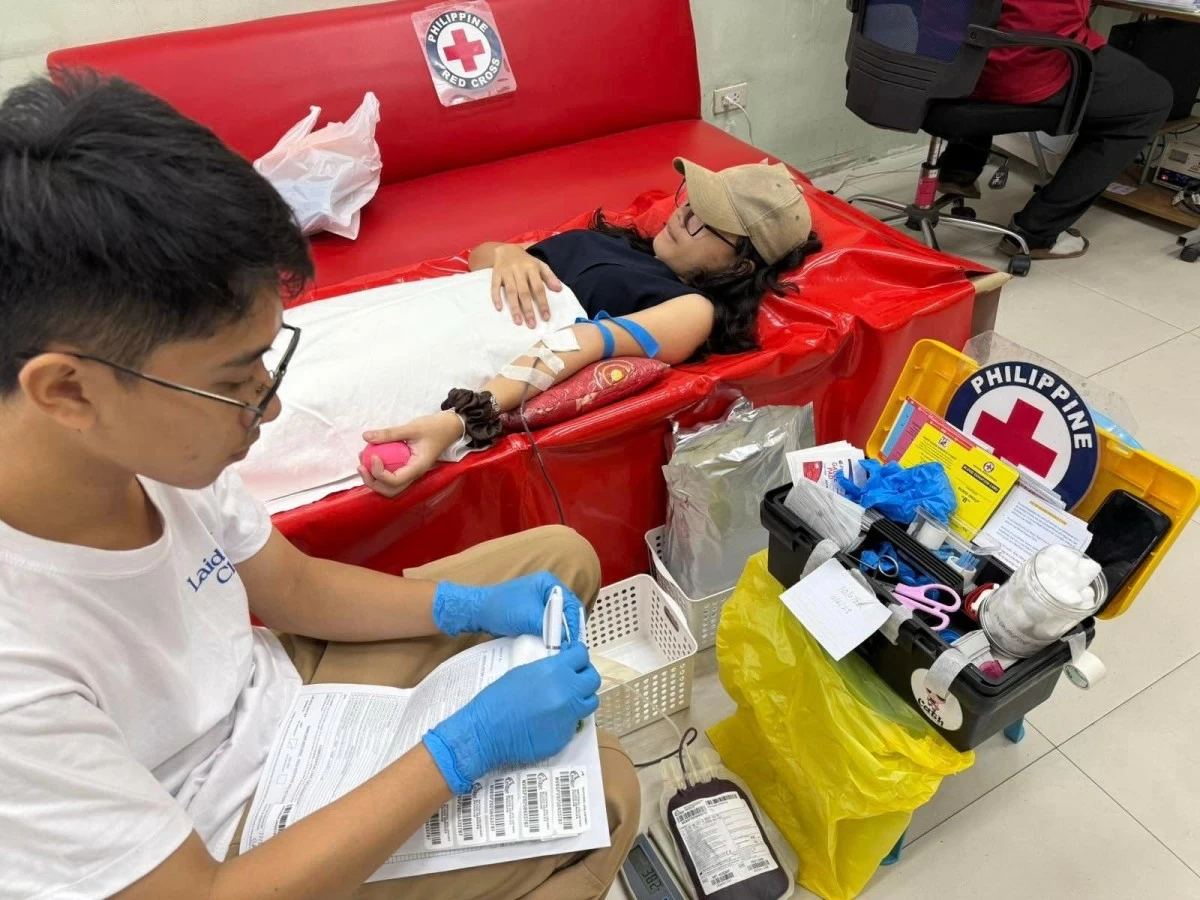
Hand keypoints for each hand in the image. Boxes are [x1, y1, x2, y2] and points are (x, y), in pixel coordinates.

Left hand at [360, 411, 462, 496]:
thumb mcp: (412, 427)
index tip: (374, 455)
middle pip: (390, 491)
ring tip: (363, 463)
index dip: (380, 473)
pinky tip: (371, 458)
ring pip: (390, 487)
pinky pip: (391, 476)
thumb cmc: (434, 427)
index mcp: (418, 468)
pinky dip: (378, 472)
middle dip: (372, 482)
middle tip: (361, 466)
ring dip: (373, 480)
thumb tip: (366, 436)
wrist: (449, 428)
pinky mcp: (407, 468)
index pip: (395, 481)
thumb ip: (389, 433)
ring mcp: (410, 473)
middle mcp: (414, 475)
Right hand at [424, 643, 600, 792]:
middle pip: (593, 679)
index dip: (578, 655)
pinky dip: (567, 719)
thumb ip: (548, 669)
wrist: (486, 732)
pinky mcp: (565, 736)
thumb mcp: (523, 672)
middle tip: (575, 678)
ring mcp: (569, 715)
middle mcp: (567, 692)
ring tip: (568, 700)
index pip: (582, 656)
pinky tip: (551, 720)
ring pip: (590, 702)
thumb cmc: (497, 699)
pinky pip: (575, 723)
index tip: (575, 657)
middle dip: (585, 676)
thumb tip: (560, 668)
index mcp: (555, 670)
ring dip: (581, 698)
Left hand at [433, 572, 583, 638]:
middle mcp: (547, 591)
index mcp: (549, 583)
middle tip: (569, 648)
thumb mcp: (529, 617)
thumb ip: (549, 627)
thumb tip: (565, 641)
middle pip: (566, 613)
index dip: (574, 624)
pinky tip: (550, 646)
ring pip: (557, 621)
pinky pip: (547, 625)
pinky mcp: (533, 613)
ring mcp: (540, 602)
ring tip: (561, 650)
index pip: (571, 604)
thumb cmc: (502, 609)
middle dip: (567, 630)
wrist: (477, 612)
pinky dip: (549, 635)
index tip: (573, 642)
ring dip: (558, 634)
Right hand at [491, 243, 562, 328]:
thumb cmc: (526, 261)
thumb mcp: (540, 265)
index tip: (546, 317)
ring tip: (518, 322)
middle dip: (528, 310)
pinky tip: (499, 308)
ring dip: (514, 307)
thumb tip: (559, 289)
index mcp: (532, 268)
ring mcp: (506, 272)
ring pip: (510, 292)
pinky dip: (496, 297)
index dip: (542, 303)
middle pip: (524, 292)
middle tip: (532, 324)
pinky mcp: (496, 274)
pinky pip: (495, 286)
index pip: (538, 288)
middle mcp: (519, 270)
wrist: (507, 249)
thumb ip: (550, 277)